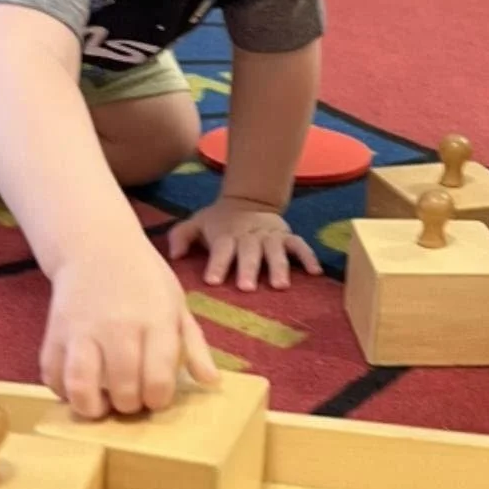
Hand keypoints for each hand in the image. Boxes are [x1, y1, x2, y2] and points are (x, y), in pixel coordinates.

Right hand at [41, 248, 217, 417]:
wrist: (97, 245)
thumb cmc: (144, 279)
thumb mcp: (177, 304)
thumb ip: (194, 345)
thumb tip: (212, 382)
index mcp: (156, 320)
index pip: (158, 377)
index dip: (158, 399)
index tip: (155, 398)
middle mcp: (118, 326)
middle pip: (123, 387)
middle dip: (128, 406)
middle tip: (129, 401)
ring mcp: (82, 329)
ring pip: (81, 384)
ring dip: (91, 407)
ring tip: (100, 407)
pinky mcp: (55, 331)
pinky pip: (52, 373)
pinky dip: (61, 390)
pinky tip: (77, 389)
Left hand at [166, 196, 320, 290]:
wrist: (248, 199)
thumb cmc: (219, 221)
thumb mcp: (197, 222)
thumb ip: (182, 236)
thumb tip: (173, 256)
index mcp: (227, 235)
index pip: (221, 249)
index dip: (216, 264)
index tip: (212, 281)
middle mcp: (249, 236)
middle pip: (249, 252)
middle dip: (248, 269)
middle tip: (247, 288)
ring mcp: (270, 236)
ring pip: (275, 251)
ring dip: (278, 267)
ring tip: (280, 285)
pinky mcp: (286, 236)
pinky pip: (299, 246)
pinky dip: (308, 257)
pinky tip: (315, 272)